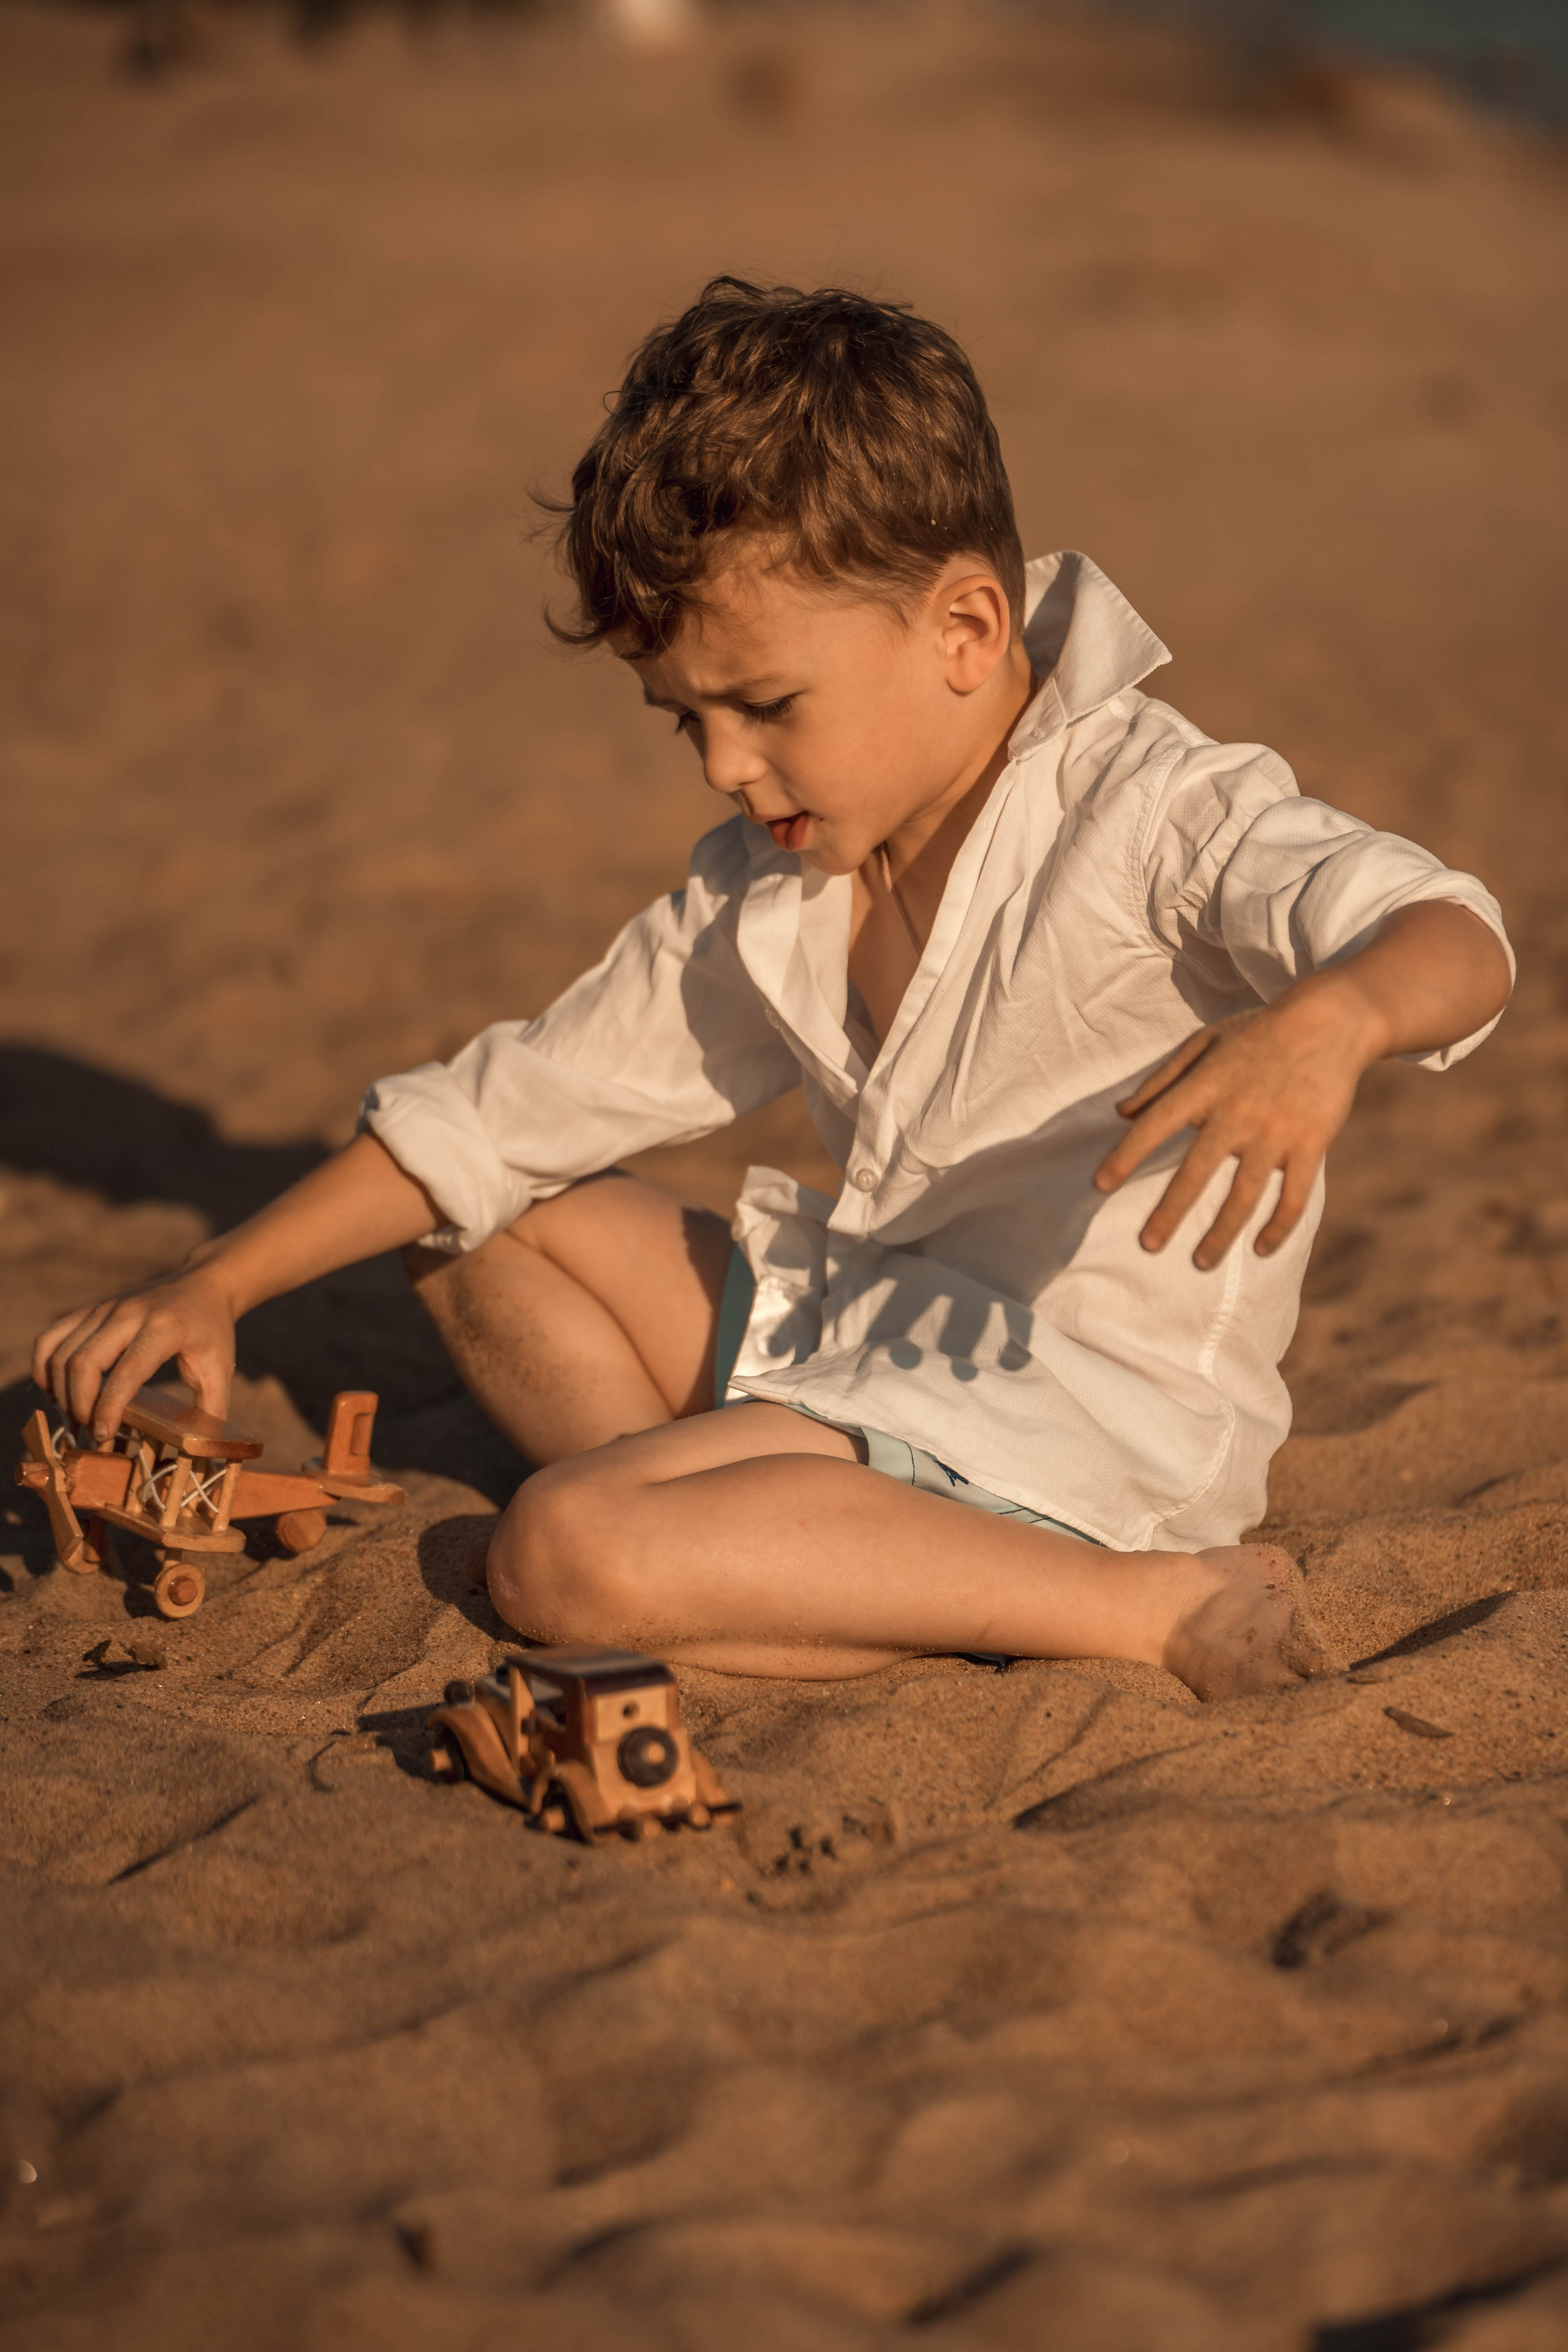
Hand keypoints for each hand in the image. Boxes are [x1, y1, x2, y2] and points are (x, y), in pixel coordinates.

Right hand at [32, 1257, 236, 1441]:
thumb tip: (202, 1451)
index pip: (126, 1372)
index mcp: (163, 1328)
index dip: (109, 1408)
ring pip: (60, 1353)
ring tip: (76, 1417)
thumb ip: (213, 1410)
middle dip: (80, 1406)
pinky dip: (44, 1368)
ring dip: (60, 1392)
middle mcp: (128, 1314)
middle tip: (91, 1432)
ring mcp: (104, 1309)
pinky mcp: (89, 1310)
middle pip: (83, 1363)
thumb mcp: (221, 1368)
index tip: (103, 1436)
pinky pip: (50, 1339)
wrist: (202, 1285)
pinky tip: (56, 1391)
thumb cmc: (211, 1332)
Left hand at [1093, 985, 1375, 1269]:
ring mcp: (1276, 1132)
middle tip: (1147, 1245)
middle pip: (1196, 1173)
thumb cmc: (1258, 1032)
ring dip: (1221, 1234)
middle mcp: (1237, 1113)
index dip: (1125, 1156)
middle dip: (1169, 1213)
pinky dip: (1278, 1228)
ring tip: (1201, 1262)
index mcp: (1206, 1086)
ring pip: (1244, 1196)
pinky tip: (1261, 1249)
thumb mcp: (1204, 1042)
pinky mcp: (1311, 1144)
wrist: (1330, 1022)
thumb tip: (1121, 1113)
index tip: (1099, 1185)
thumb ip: (1162, 1080)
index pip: (1155, 1125)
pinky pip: (1293, 1197)